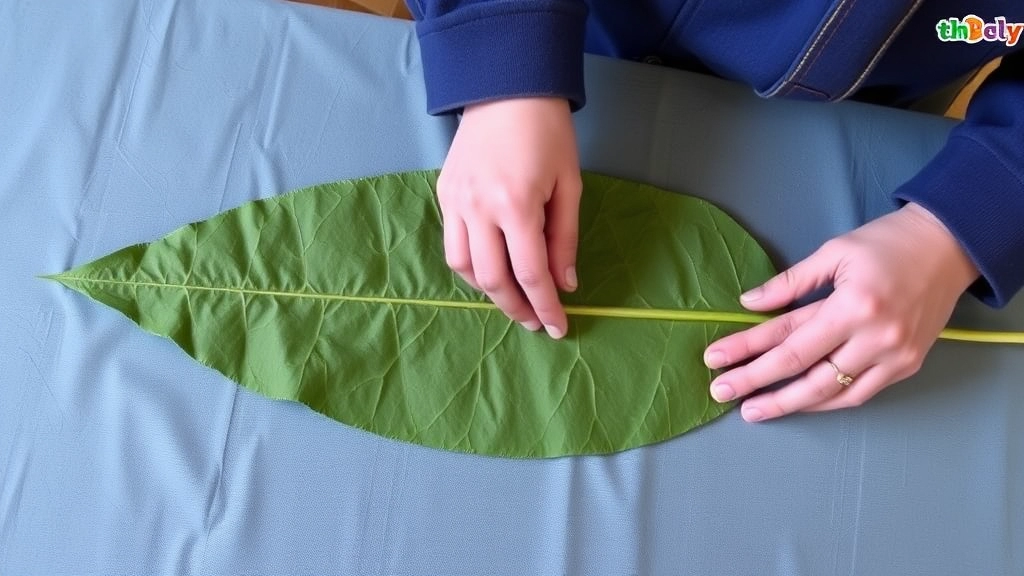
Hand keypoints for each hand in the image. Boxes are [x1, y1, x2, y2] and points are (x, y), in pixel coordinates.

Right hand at [438, 97, 580, 337]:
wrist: (506, 88)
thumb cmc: (548, 133)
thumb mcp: (569, 185)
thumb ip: (564, 239)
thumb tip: (564, 284)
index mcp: (516, 205)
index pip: (530, 273)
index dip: (546, 306)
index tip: (559, 327)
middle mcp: (478, 208)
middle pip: (492, 280)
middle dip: (516, 308)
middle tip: (536, 322)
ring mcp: (454, 202)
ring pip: (463, 268)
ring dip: (489, 291)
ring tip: (514, 296)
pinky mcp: (442, 194)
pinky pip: (452, 244)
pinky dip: (471, 265)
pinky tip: (492, 267)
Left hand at [703, 203, 979, 421]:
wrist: (949, 246)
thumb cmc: (888, 243)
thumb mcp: (834, 252)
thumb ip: (790, 283)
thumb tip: (749, 303)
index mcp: (852, 305)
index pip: (788, 339)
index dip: (747, 352)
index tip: (714, 360)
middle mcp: (874, 337)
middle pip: (804, 373)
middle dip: (758, 385)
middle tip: (722, 392)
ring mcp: (894, 356)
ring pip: (831, 393)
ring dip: (789, 404)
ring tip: (754, 409)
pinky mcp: (907, 366)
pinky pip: (859, 394)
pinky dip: (827, 401)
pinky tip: (800, 403)